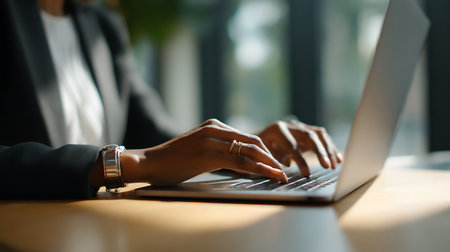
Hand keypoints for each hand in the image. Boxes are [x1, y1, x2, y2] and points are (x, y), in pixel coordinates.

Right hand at [120, 119, 287, 185]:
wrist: (150, 162)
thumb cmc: (174, 159)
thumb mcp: (199, 148)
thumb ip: (217, 148)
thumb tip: (238, 158)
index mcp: (214, 126)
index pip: (247, 137)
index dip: (265, 151)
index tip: (276, 163)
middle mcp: (214, 129)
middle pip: (252, 142)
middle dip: (271, 157)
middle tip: (283, 171)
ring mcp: (210, 140)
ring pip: (248, 152)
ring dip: (268, 165)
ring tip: (280, 175)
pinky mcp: (206, 155)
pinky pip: (237, 161)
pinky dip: (255, 169)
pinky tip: (266, 175)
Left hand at [256, 120, 342, 175]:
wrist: (258, 138)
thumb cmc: (259, 150)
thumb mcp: (262, 155)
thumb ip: (272, 163)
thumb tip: (282, 175)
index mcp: (276, 129)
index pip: (291, 144)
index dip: (300, 159)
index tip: (307, 174)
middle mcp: (290, 125)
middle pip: (309, 135)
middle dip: (320, 151)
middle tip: (327, 166)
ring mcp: (300, 126)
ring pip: (319, 134)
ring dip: (328, 150)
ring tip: (334, 165)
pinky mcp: (308, 131)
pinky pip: (322, 137)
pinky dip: (330, 148)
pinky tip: (338, 159)